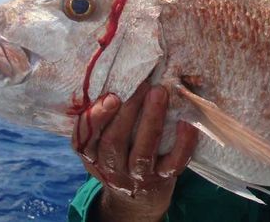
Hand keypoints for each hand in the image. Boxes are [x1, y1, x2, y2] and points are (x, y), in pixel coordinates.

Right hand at [72, 82, 197, 220]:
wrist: (137, 198)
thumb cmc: (119, 153)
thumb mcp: (102, 139)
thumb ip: (103, 113)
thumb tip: (117, 70)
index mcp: (92, 154)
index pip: (84, 139)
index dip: (96, 119)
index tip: (111, 97)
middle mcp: (112, 167)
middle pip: (115, 142)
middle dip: (128, 112)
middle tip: (142, 84)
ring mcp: (138, 176)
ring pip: (143, 152)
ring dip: (152, 120)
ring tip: (160, 92)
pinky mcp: (163, 179)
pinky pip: (174, 163)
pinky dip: (183, 143)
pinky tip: (186, 121)